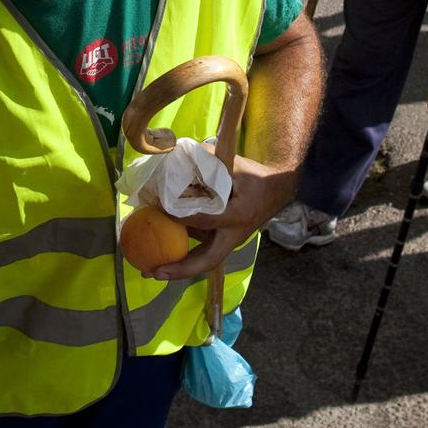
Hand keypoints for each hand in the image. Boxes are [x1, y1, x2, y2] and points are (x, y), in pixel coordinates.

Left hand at [150, 157, 293, 283]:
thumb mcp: (235, 165)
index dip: (180, 217)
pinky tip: (162, 251)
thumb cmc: (255, 177)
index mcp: (238, 215)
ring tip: (151, 269)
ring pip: (204, 259)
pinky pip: (203, 250)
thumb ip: (207, 161)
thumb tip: (175, 154)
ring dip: (179, 267)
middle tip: (154, 273)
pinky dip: (184, 253)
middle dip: (181, 270)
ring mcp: (230, 241)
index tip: (159, 208)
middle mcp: (234, 234)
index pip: (205, 220)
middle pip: (208, 260)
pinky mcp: (224, 240)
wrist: (276, 190)